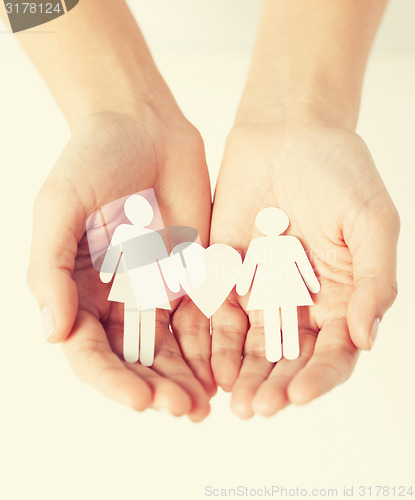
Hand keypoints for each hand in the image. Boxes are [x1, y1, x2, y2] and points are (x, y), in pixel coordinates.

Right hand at [27, 108, 214, 420]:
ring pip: (168, 349)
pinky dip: (208, 348)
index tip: (142, 398)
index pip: (89, 352)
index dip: (112, 381)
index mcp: (76, 290)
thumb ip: (50, 269)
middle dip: (156, 388)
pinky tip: (222, 369)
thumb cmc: (91, 159)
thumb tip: (52, 334)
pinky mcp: (189, 274)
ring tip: (205, 405)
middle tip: (184, 409)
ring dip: (185, 378)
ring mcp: (153, 288)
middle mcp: (113, 298)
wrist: (142, 126)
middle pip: (133, 360)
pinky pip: (198, 319)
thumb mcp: (58, 208)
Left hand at [210, 115, 398, 417]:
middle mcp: (300, 301)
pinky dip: (212, 337)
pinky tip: (206, 360)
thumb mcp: (372, 222)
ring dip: (241, 372)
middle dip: (273, 385)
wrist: (289, 132)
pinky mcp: (226, 271)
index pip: (332, 352)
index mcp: (341, 296)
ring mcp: (260, 289)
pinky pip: (216, 311)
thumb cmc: (339, 171)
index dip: (318, 378)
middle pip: (287, 357)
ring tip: (232, 398)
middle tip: (257, 408)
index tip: (297, 395)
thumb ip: (374, 281)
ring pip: (250, 344)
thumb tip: (365, 339)